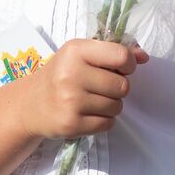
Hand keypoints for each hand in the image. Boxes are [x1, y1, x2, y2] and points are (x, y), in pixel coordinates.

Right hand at [18, 38, 145, 140]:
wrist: (30, 104)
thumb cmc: (61, 75)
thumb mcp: (81, 55)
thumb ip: (113, 52)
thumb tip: (144, 56)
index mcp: (75, 51)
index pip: (121, 56)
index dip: (128, 64)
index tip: (121, 69)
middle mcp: (71, 74)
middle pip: (123, 86)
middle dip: (117, 89)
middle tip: (100, 87)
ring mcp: (70, 101)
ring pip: (117, 106)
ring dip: (110, 105)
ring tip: (91, 101)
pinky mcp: (71, 124)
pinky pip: (108, 124)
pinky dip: (103, 120)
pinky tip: (87, 114)